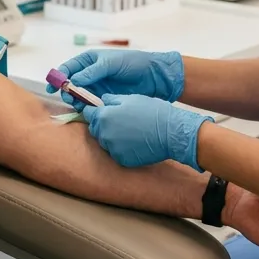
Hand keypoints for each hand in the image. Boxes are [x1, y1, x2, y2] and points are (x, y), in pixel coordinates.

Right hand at [50, 49, 184, 106]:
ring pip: (78, 96)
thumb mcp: (112, 63)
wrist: (154, 77)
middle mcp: (90, 74)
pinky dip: (85, 108)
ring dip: (75, 100)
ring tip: (78, 104)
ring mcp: (96, 87)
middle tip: (68, 97)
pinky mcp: (103, 99)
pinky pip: (89, 104)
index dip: (59, 77)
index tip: (53, 86)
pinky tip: (86, 110)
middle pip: (70, 84)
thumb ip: (93, 72)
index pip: (68, 68)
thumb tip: (74, 80)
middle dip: (66, 91)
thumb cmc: (133, 63)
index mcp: (89, 61)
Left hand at [82, 94, 209, 169]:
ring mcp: (112, 148)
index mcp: (104, 116)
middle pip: (95, 129)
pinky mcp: (122, 159)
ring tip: (129, 132)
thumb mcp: (130, 98)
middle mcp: (104, 134)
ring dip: (111, 137)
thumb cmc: (152, 111)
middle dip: (102, 124)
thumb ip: (112, 99)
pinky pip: (116, 153)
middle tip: (119, 121)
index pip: (89, 114)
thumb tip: (102, 100)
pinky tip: (134, 142)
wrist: (170, 132)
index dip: (94, 111)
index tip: (100, 111)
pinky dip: (121, 149)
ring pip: (105, 142)